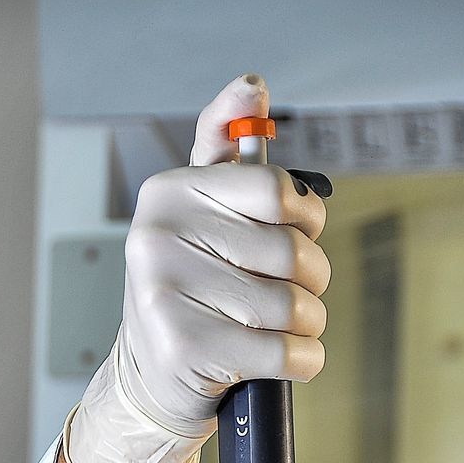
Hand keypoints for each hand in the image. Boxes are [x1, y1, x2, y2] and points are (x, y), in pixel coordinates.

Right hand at [65, 73, 330, 462]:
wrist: (151, 376)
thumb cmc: (192, 290)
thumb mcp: (199, 215)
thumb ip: (223, 151)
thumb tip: (251, 85)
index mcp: (170, 192)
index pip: (277, 191)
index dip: (307, 220)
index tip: (299, 234)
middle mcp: (158, 237)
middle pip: (291, 253)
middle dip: (312, 282)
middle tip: (295, 294)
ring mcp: (166, 294)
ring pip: (293, 306)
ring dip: (309, 325)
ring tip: (286, 329)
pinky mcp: (185, 349)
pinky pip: (285, 353)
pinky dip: (304, 362)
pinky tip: (288, 359)